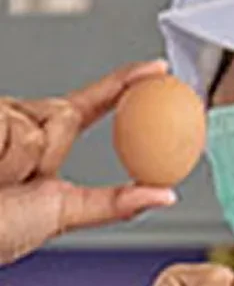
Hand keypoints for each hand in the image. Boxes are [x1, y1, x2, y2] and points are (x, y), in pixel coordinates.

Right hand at [0, 63, 179, 265]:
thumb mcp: (62, 215)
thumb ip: (114, 203)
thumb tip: (166, 194)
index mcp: (44, 143)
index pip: (89, 105)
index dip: (123, 83)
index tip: (157, 70)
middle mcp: (19, 122)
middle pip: (64, 113)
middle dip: (49, 151)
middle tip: (17, 181)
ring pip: (36, 125)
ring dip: (19, 161)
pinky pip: (9, 126)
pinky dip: (1, 157)